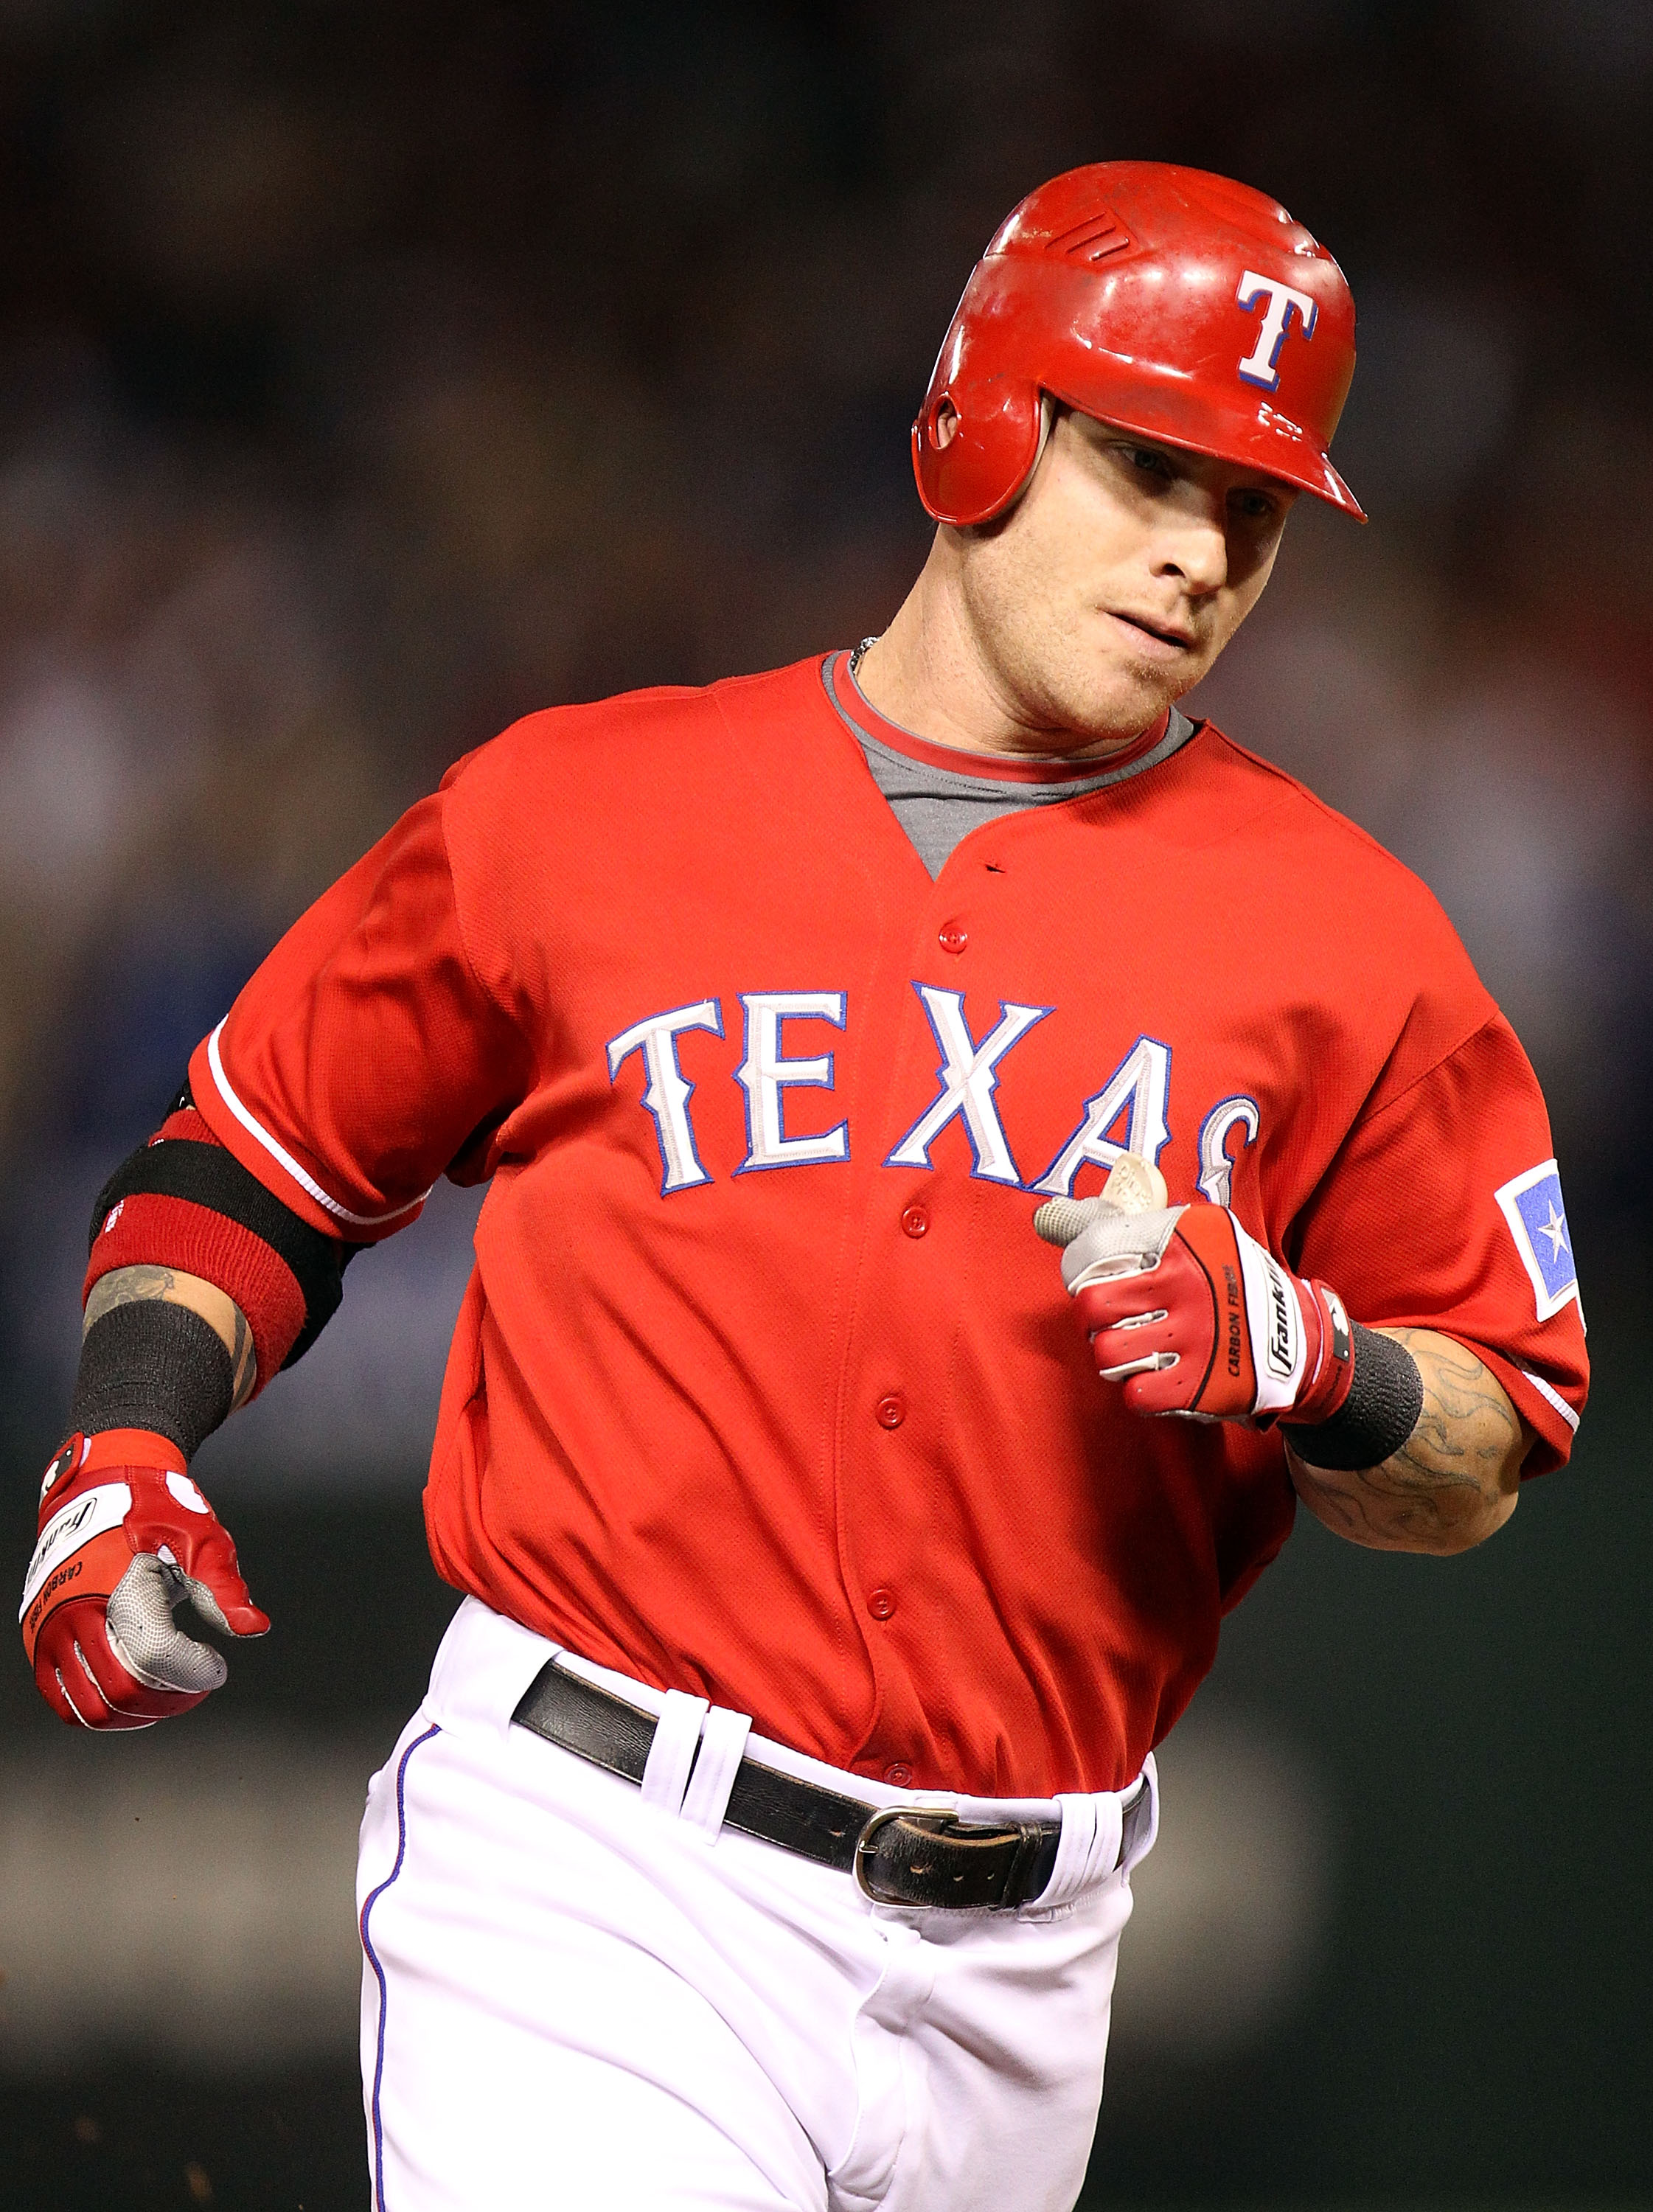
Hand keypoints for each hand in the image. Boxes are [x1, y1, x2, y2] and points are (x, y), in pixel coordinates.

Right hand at [20, 1429, 268, 1728]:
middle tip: (198, 1683)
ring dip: (139, 1712)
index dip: (196, 1672)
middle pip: (125, 1693)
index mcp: (122, 1587)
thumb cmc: (159, 1515)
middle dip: (171, 1699)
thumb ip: (225, 1591)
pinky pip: (65, 1699)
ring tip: (170, 1690)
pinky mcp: (38, 1639)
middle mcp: (77, 1613)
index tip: (218, 1667)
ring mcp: (51, 1629)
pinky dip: (104, 1709)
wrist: (101, 1491)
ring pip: (93, 1708)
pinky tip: (137, 1692)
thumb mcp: (203, 1543)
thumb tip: (255, 1628)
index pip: (157, 1657)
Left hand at [1051, 1196, 1354, 1423]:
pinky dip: (1138, 1389)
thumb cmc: (1224, 1280)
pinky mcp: (1203, 1383)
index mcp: (1180, 1240)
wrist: (1295, 1335)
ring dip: (1113, 1356)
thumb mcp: (1190, 1235)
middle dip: (1092, 1318)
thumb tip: (1046, 1219)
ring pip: (1107, 1354)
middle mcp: (1187, 1284)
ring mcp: (1195, 1336)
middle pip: (1090, 1306)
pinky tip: (1155, 1375)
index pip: (1093, 1250)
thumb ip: (1122, 1225)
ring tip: (1134, 1349)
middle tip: (1112, 1319)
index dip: (1079, 1271)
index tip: (1096, 1280)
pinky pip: (1136, 1394)